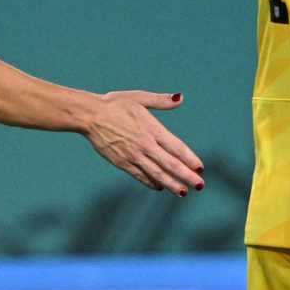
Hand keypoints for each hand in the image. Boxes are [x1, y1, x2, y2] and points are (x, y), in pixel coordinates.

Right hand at [88, 91, 204, 195]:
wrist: (89, 115)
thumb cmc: (115, 104)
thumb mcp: (139, 98)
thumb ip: (161, 101)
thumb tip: (180, 97)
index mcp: (151, 128)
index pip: (176, 147)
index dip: (190, 159)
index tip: (200, 168)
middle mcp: (144, 144)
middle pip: (170, 164)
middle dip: (186, 176)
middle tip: (200, 185)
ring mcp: (133, 155)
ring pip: (156, 174)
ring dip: (172, 184)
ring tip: (184, 192)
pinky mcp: (122, 163)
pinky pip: (140, 176)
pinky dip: (151, 183)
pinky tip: (161, 187)